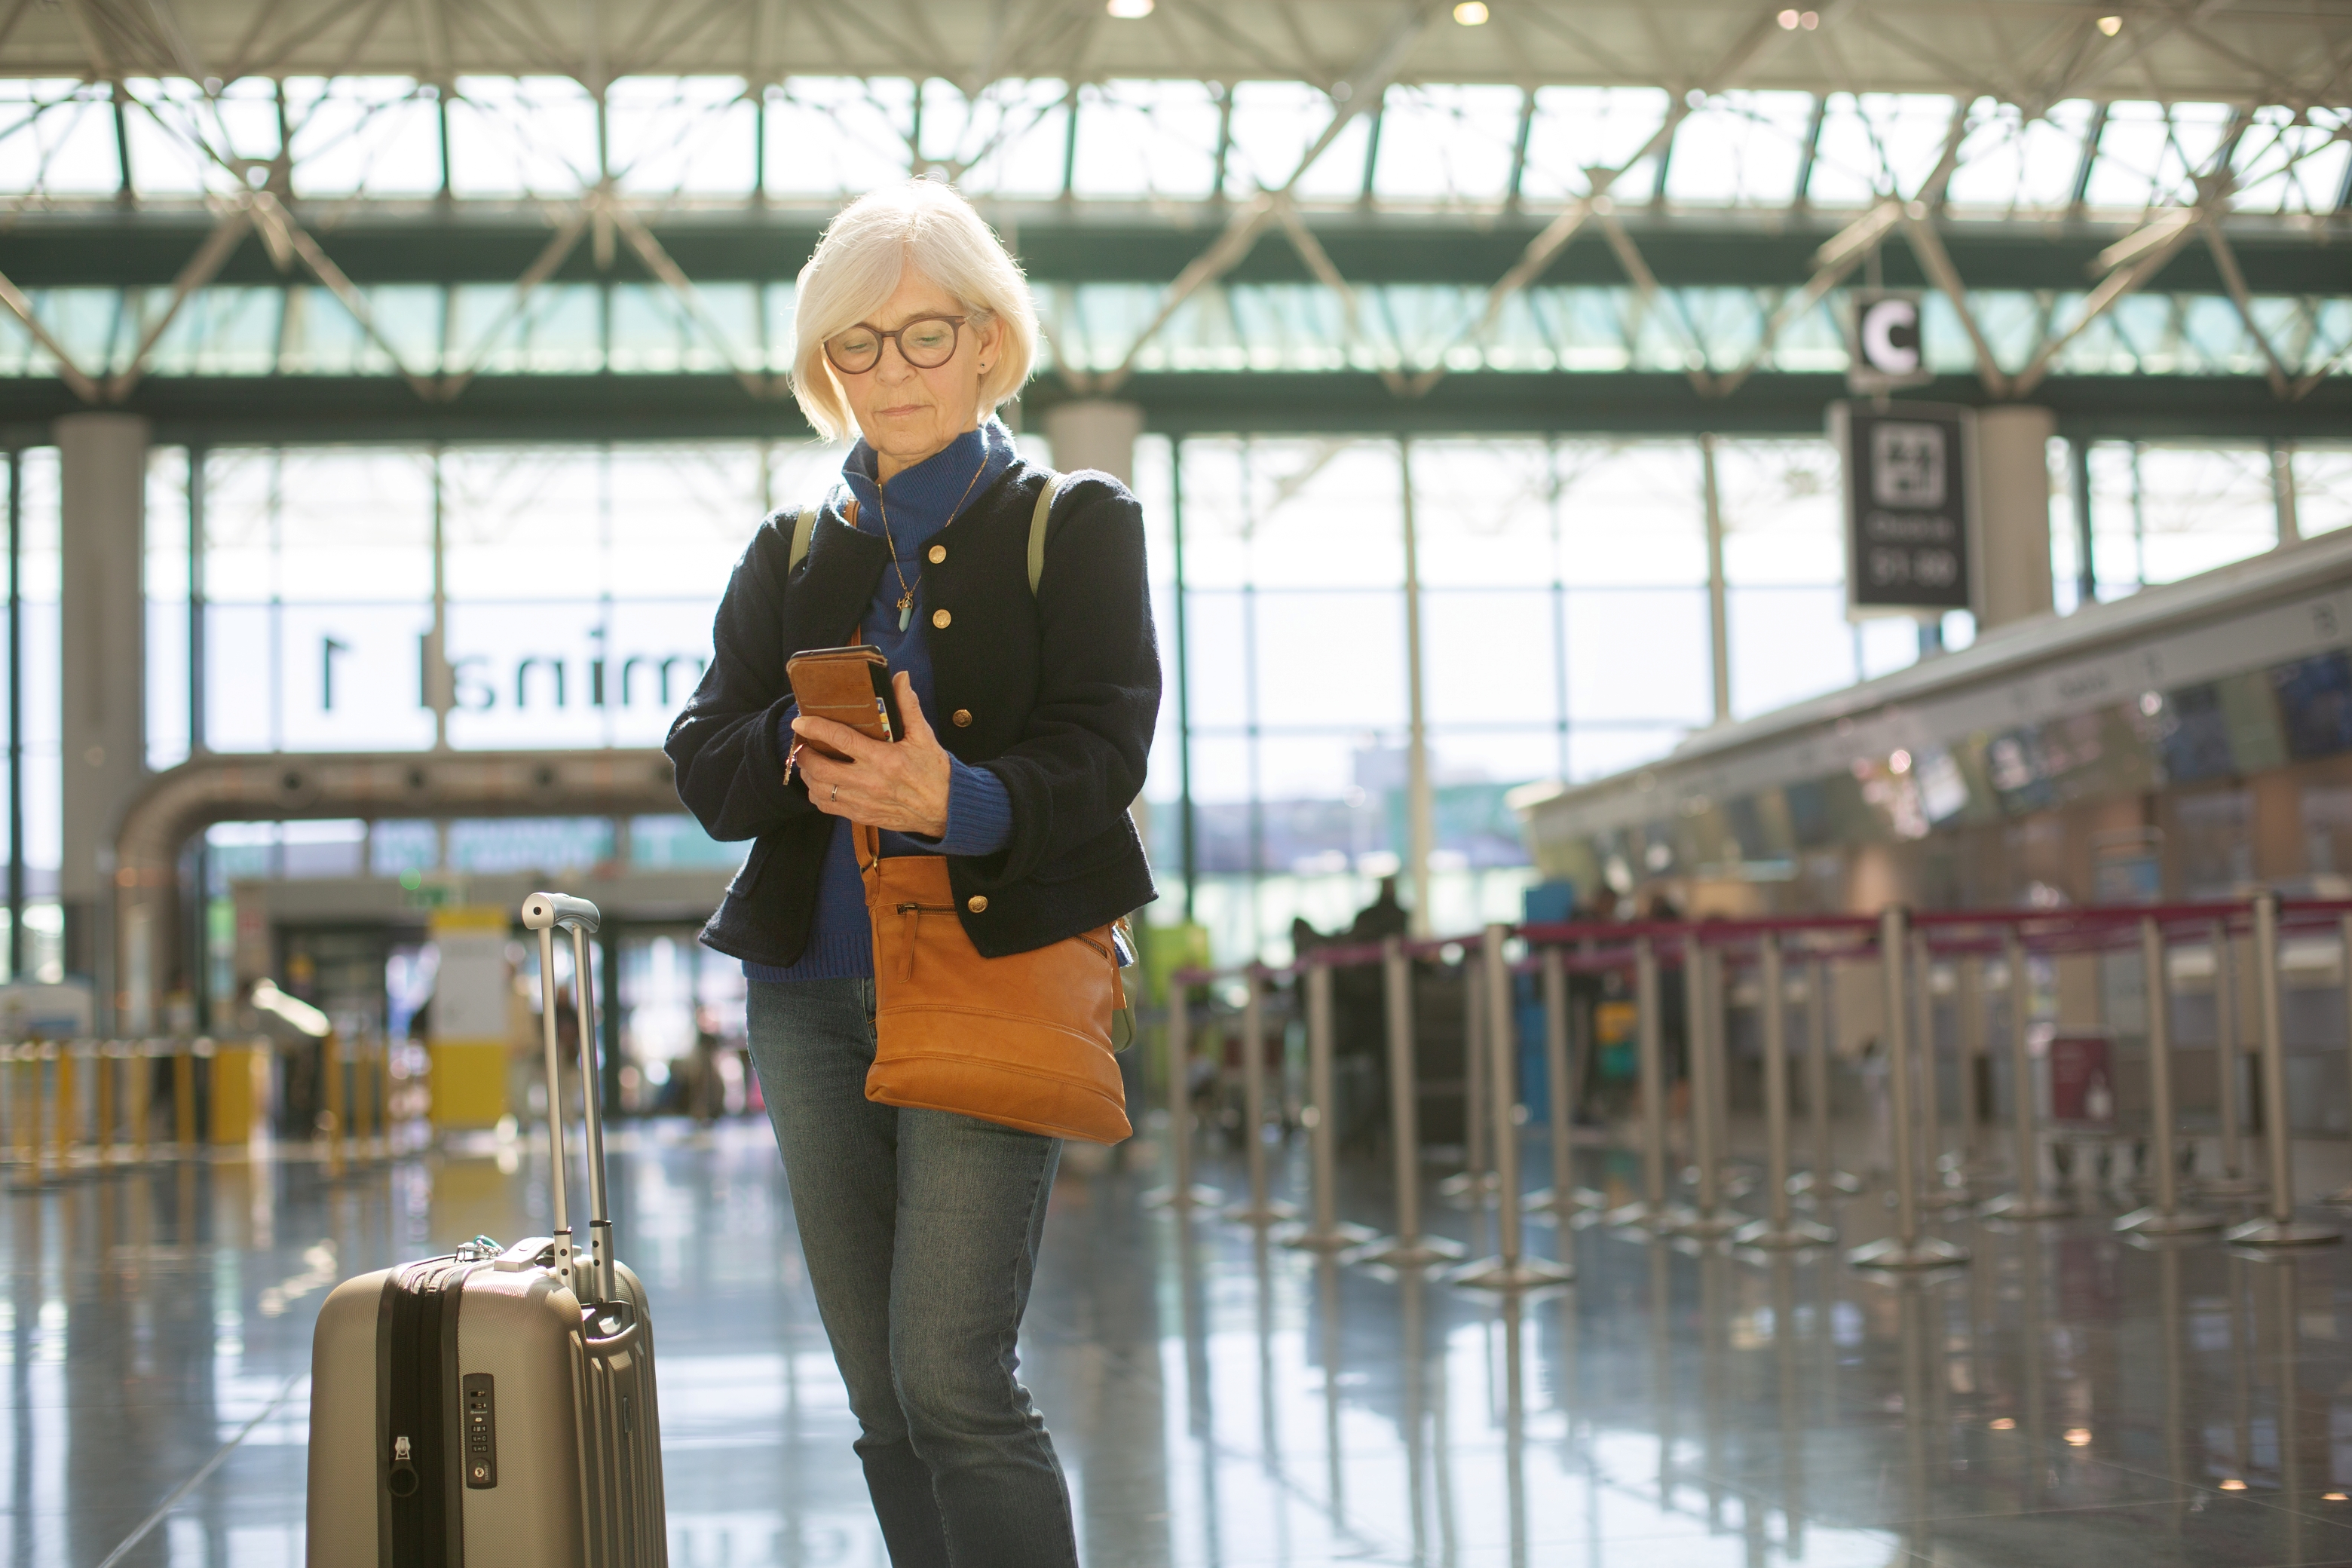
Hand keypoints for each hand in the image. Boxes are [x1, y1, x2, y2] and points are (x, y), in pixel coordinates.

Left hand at [793, 671, 952, 837]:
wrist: (946, 810)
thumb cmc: (934, 772)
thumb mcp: (924, 736)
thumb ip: (908, 706)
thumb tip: (900, 678)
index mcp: (883, 758)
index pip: (840, 740)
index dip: (815, 728)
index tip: (800, 721)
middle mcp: (869, 782)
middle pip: (820, 768)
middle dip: (804, 754)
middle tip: (802, 743)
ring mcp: (863, 802)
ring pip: (819, 790)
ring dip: (808, 775)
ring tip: (809, 761)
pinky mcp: (861, 815)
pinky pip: (828, 807)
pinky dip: (817, 794)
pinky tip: (820, 783)